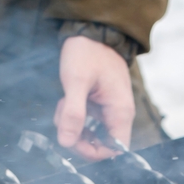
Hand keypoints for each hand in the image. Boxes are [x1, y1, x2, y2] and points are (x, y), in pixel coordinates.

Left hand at [54, 36, 134, 160]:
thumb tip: (67, 143)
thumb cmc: (88, 53)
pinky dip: (72, 116)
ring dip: (72, 126)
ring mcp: (108, 111)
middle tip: (63, 119)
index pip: (114, 151)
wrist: (92, 31)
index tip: (72, 140)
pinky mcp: (98, 106)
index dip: (92, 153)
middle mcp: (117, 115)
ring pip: (90, 135)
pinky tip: (66, 101)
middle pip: (100, 146)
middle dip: (77, 138)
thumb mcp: (76, 82)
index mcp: (120, 113)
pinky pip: (86, 122)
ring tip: (64, 103)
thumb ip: (73, 114)